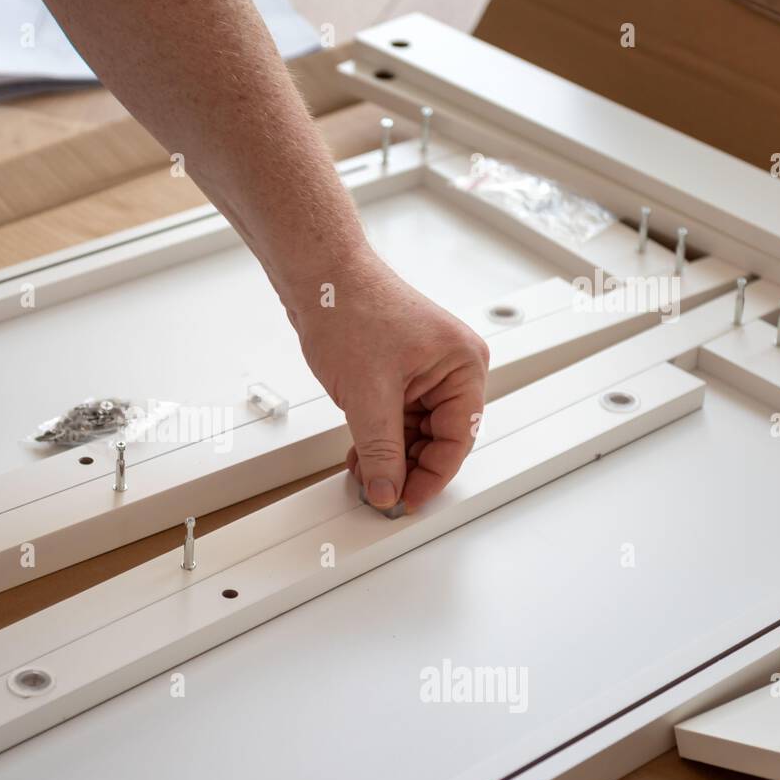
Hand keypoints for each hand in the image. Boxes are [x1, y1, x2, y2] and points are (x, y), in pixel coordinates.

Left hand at [286, 251, 488, 511]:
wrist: (317, 277)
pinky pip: (395, 417)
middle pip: (438, 438)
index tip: (407, 502)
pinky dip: (379, 438)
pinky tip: (361, 456)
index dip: (432, 476)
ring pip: (414, 431)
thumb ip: (381, 450)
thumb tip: (388, 490)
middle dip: (407, 467)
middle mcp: (449, 367)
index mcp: (463, 366)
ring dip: (390, 456)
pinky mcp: (396, 371)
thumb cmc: (350, 309)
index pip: (457, 439)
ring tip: (365, 477)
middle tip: (382, 493)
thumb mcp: (368, 395)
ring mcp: (423, 369)